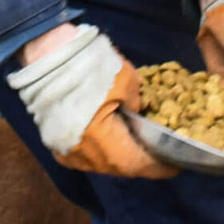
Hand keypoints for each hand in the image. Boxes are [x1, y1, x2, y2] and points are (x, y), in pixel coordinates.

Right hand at [7, 24, 176, 178]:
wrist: (49, 56)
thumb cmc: (94, 67)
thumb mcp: (129, 84)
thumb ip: (136, 106)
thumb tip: (137, 115)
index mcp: (104, 145)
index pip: (138, 165)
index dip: (159, 167)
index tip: (175, 166)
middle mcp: (84, 157)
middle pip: (119, 167)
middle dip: (140, 161)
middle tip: (158, 154)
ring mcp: (66, 152)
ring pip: (101, 162)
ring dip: (121, 155)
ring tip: (139, 145)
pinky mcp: (55, 143)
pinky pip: (85, 154)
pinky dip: (102, 149)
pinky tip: (114, 137)